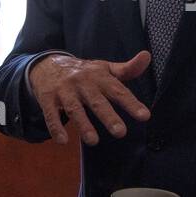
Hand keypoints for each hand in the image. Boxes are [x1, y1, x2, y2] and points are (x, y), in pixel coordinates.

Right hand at [28, 51, 151, 144]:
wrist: (48, 65)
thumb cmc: (84, 72)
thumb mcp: (105, 68)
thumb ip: (127, 69)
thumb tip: (147, 56)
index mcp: (100, 77)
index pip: (118, 91)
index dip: (131, 103)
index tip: (144, 116)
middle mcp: (83, 83)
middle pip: (96, 101)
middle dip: (108, 116)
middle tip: (120, 132)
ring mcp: (64, 91)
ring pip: (74, 109)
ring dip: (83, 124)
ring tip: (93, 141)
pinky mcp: (48, 99)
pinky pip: (51, 114)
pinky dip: (56, 127)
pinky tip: (62, 141)